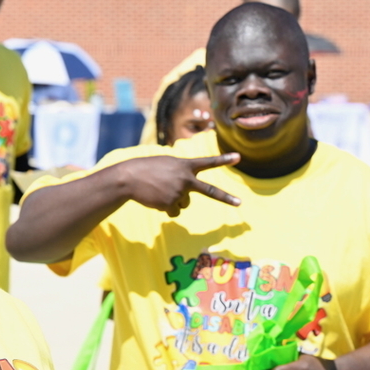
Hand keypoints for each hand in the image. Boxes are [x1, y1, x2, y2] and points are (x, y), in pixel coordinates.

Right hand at [117, 153, 241, 216]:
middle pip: (209, 191)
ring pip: (184, 204)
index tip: (238, 157)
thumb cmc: (147, 169)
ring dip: (174, 201)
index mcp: (185, 166)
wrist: (130, 178)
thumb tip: (184, 202)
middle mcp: (185, 179)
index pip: (208, 162)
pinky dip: (165, 208)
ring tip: (160, 191)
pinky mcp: (169, 204)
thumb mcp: (167, 165)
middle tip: (240, 203)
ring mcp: (178, 192)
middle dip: (226, 198)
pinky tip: (155, 199)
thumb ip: (181, 176)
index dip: (223, 160)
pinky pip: (173, 212)